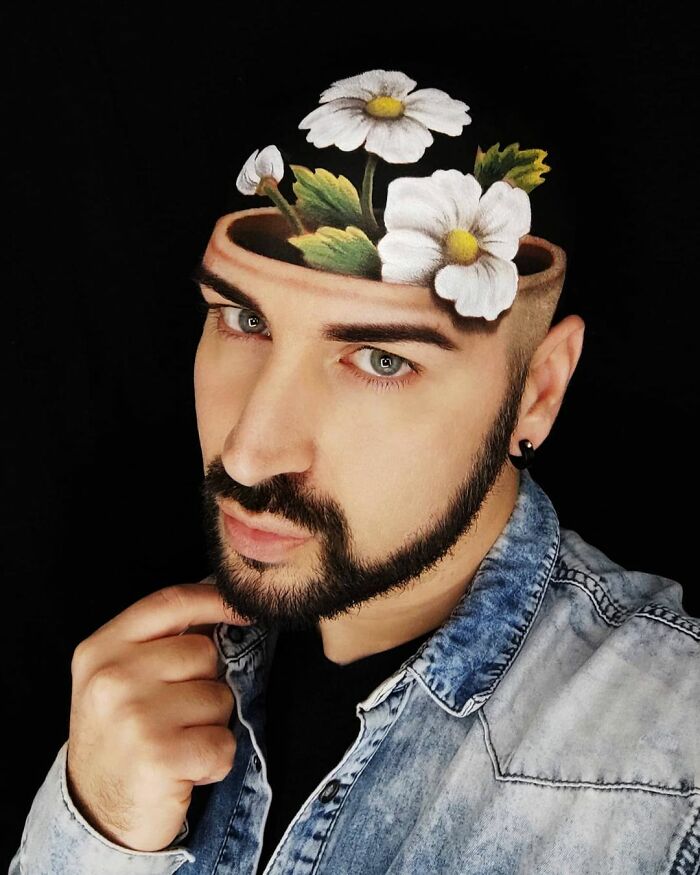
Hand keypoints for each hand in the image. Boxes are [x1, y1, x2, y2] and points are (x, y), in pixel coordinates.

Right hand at [66, 579, 250, 851]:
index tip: (243, 611)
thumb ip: (162, 641)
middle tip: (176, 716)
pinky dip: (215, 762)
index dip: (215, 600)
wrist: (94, 816)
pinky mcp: (159, 757)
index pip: (171, 602)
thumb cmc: (120, 736)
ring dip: (212, 726)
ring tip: (177, 743)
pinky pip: (224, 743)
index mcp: (101, 649)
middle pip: (204, 652)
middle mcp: (112, 678)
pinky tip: (185, 771)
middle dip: (207, 684)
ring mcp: (134, 716)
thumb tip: (224, 604)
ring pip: (220, 698)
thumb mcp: (121, 678)